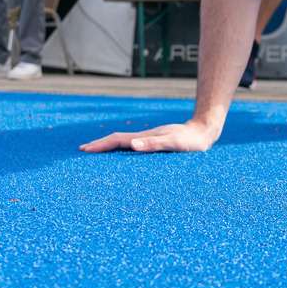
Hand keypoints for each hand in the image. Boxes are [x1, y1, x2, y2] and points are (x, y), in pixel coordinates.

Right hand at [79, 118, 218, 153]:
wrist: (204, 132)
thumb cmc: (190, 141)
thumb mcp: (173, 144)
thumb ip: (154, 144)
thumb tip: (132, 144)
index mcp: (145, 138)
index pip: (117, 140)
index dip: (100, 145)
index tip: (85, 150)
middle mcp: (144, 138)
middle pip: (116, 140)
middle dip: (99, 145)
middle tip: (82, 150)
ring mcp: (149, 140)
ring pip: (123, 142)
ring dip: (108, 146)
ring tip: (95, 152)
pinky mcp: (155, 144)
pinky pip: (132, 147)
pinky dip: (120, 149)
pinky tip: (121, 155)